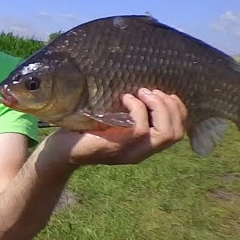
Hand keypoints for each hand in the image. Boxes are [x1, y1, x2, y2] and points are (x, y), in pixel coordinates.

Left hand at [53, 89, 188, 166]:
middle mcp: (141, 152)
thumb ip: (132, 112)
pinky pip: (139, 129)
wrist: (60, 150)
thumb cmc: (86, 130)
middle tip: (149, 91)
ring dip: (156, 106)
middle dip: (169, 106)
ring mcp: (130, 152)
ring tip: (139, 93)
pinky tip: (124, 99)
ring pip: (164, 133)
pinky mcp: (116, 146)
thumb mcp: (114, 119)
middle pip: (175, 133)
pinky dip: (136, 108)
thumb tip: (147, 87)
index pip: (178, 132)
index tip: (161, 92)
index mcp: (145, 146)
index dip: (177, 110)